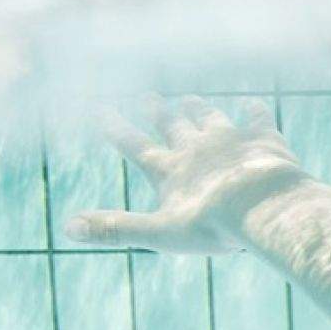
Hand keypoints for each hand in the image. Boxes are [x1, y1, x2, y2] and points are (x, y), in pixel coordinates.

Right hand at [65, 97, 311, 253]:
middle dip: (157, 111)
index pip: (135, 146)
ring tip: (190, 100)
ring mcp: (230, 140)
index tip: (100, 108)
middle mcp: (196, 147)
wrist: (262, 205)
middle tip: (147, 96)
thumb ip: (115, 229)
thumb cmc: (211, 226)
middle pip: (172, 124)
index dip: (116, 128)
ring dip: (198, 109)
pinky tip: (252, 104)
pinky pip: (257, 119)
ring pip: (210, 118)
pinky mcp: (263, 139)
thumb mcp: (158, 233)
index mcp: (169, 170)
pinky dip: (253, 112)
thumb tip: (67, 227)